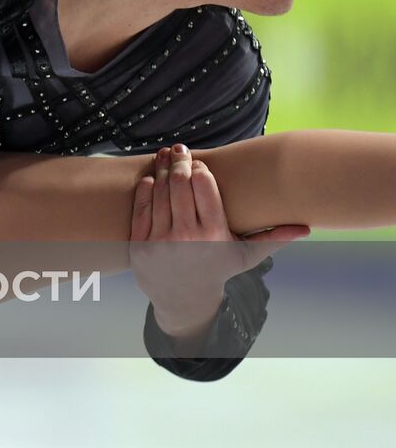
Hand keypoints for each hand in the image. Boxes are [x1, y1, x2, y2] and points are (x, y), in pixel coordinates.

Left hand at [129, 144, 307, 343]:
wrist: (183, 299)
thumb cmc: (218, 269)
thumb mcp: (246, 256)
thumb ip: (273, 238)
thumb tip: (306, 227)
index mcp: (213, 234)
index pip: (204, 188)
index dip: (199, 170)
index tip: (199, 164)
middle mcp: (186, 236)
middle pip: (180, 185)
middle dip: (180, 162)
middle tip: (180, 149)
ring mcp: (160, 239)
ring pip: (159, 192)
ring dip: (162, 169)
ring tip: (166, 155)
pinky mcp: (140, 243)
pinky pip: (141, 207)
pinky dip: (145, 188)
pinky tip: (152, 177)